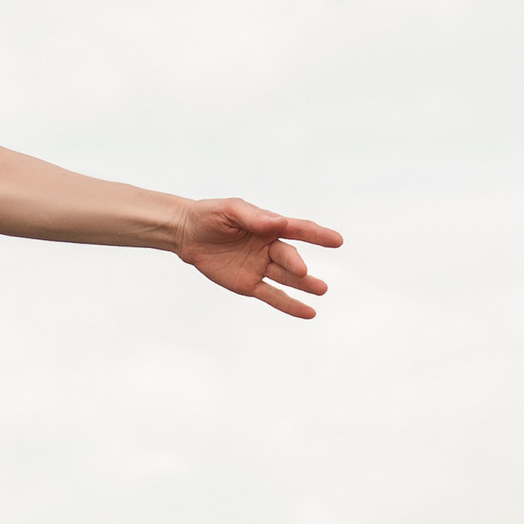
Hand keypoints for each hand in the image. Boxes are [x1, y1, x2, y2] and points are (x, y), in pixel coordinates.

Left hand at [176, 197, 341, 318]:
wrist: (187, 233)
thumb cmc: (210, 216)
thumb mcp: (229, 210)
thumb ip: (254, 218)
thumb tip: (278, 223)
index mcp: (268, 226)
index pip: (297, 230)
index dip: (317, 235)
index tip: (336, 241)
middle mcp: (269, 247)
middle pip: (288, 257)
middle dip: (296, 265)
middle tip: (303, 272)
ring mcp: (260, 267)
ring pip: (286, 278)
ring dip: (303, 285)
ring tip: (321, 290)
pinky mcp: (249, 285)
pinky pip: (272, 296)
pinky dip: (290, 305)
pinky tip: (308, 312)